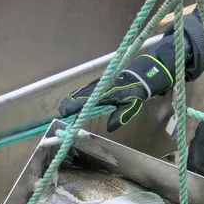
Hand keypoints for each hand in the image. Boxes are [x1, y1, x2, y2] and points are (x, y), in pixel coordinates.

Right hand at [58, 53, 174, 131]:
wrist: (142, 75)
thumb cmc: (136, 91)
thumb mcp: (131, 105)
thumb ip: (120, 115)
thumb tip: (110, 128)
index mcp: (106, 92)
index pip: (87, 100)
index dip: (75, 106)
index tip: (66, 112)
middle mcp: (100, 87)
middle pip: (81, 95)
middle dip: (71, 103)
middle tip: (62, 113)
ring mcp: (99, 84)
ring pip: (83, 91)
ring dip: (74, 99)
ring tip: (65, 108)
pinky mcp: (100, 83)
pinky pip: (87, 89)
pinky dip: (80, 95)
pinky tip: (75, 100)